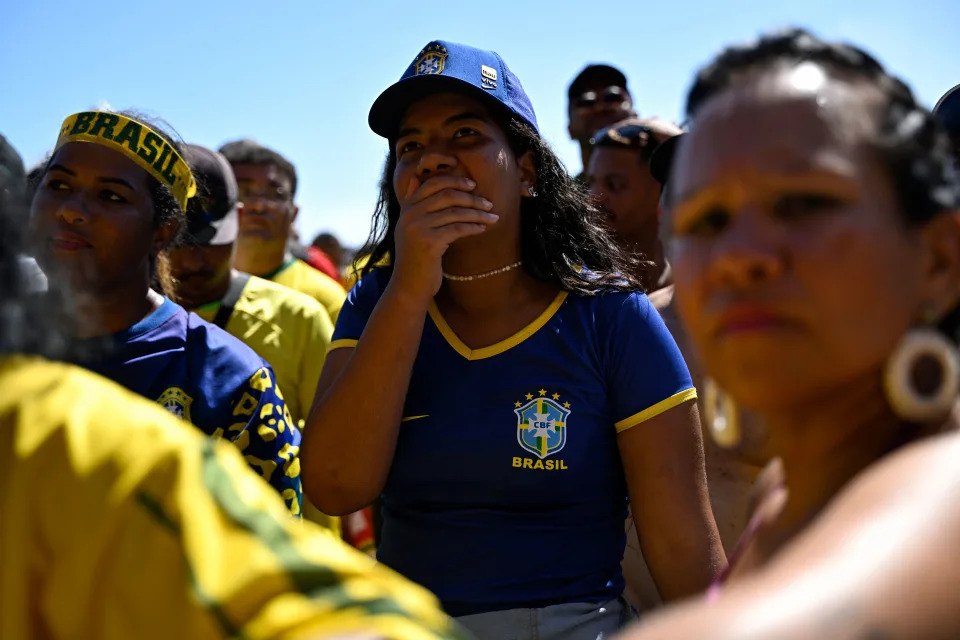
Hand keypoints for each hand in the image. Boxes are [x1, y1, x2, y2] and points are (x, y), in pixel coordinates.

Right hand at [390, 174, 497, 302]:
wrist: (409, 286)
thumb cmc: (415, 258)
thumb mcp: (410, 228)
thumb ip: (414, 205)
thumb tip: (416, 177)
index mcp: (406, 209)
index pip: (431, 183)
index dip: (454, 180)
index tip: (472, 184)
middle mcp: (410, 215)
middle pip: (447, 196)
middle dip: (471, 198)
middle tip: (489, 203)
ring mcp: (418, 228)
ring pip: (455, 213)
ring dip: (478, 214)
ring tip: (493, 217)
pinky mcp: (429, 243)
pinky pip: (458, 229)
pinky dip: (473, 227)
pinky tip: (482, 229)